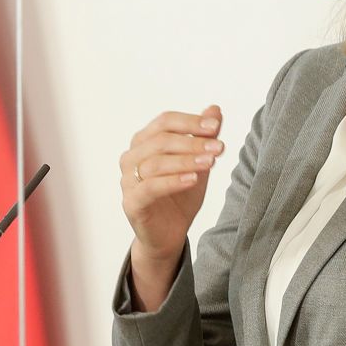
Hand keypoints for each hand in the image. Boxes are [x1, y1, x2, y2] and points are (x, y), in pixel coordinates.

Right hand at [119, 106, 224, 303]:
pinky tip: (193, 179)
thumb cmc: (180, 197)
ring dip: (185, 160)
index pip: (164, 122)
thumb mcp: (198, 164)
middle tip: (218, 147)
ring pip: (155, 163)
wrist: (169, 235)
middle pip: (159, 140)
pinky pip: (150, 188)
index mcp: (144, 143)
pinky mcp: (132, 203)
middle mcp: (131, 158)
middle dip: (192, 142)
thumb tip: (215, 109)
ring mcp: (128, 181)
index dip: (190, 122)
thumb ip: (203, 137)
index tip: (215, 126)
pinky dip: (173, 181)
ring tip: (211, 162)